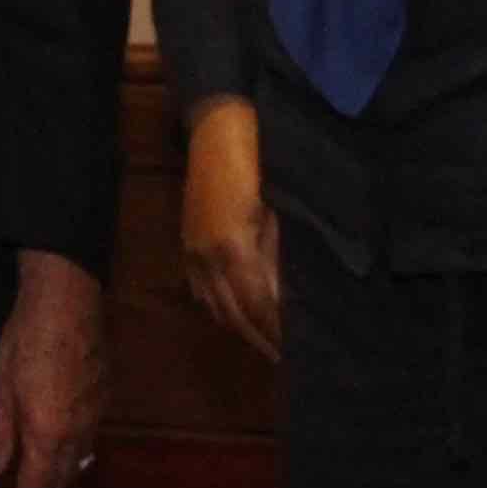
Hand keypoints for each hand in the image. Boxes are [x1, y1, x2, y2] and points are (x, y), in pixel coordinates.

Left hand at [0, 249, 104, 487]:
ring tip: (37, 481)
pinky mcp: (105, 399)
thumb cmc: (25, 340)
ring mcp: (97, 418)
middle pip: (62, 483)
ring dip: (58, 480)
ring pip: (80, 465)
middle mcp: (78, 435)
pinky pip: (90, 442)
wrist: (68, 300)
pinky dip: (73, 456)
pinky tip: (59, 447)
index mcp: (48, 436)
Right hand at [180, 96, 280, 359]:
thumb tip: (290, 298)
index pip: (260, 306)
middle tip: (288, 361)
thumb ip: (280, 257)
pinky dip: (221, 309)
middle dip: (262, 338)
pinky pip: (201, 290)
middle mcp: (207, 257)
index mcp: (233, 248)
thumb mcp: (278, 210)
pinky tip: (237, 315)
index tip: (299, 351)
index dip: (279, 331)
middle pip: (236, 313)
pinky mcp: (187, 244)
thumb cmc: (260, 160)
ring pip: (216, 305)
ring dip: (243, 328)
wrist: (218, 126)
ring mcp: (192, 251)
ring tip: (267, 344)